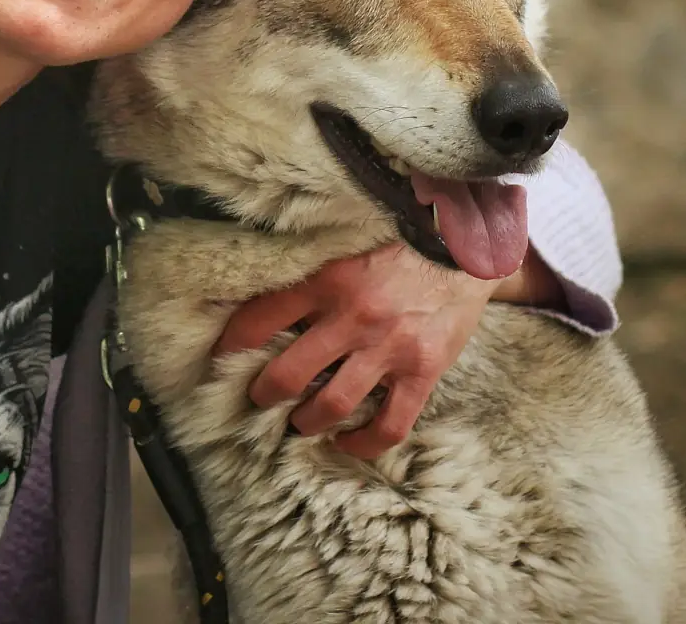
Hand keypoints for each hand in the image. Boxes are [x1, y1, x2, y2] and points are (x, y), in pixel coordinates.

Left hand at [215, 243, 499, 459]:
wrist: (464, 245)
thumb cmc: (396, 242)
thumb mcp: (343, 245)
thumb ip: (309, 272)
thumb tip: (259, 292)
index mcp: (327, 278)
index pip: (261, 317)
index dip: (233, 341)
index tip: (222, 353)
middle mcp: (354, 315)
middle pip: (288, 374)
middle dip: (264, 393)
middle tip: (258, 396)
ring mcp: (389, 347)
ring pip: (331, 405)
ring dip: (306, 421)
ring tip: (298, 421)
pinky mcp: (423, 371)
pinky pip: (389, 425)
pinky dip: (362, 443)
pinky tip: (346, 441)